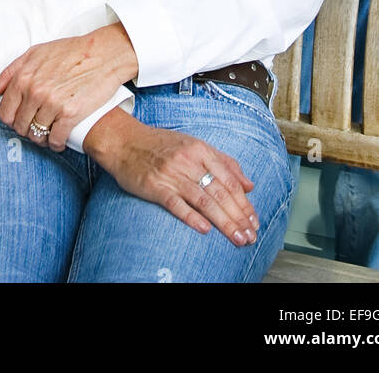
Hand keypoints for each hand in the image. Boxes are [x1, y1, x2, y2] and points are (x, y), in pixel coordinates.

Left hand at [0, 24, 137, 150]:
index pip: (5, 112)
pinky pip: (55, 140)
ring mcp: (52, 104)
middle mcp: (35, 91)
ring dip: (41, 138)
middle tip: (36, 126)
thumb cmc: (70, 52)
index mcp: (24, 77)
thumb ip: (10, 73)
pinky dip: (55, 144)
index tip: (19, 119)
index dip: (10, 119)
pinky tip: (59, 140)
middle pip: (19, 126)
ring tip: (47, 133)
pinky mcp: (70, 114)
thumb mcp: (35, 54)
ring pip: (36, 134)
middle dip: (26, 129)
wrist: (103, 54)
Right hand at [84, 108, 258, 246]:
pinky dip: (191, 217)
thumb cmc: (160, 144)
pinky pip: (176, 204)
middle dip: (239, 217)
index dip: (244, 203)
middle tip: (250, 236)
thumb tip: (249, 185)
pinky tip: (205, 229)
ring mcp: (171, 174)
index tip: (254, 221)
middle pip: (220, 192)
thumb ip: (223, 162)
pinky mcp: (154, 186)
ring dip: (224, 222)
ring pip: (204, 200)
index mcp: (200, 150)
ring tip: (237, 238)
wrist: (124, 140)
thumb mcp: (194, 145)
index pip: (230, 180)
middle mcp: (188, 161)